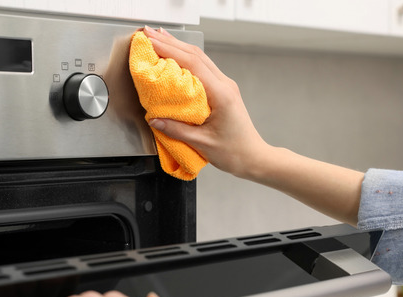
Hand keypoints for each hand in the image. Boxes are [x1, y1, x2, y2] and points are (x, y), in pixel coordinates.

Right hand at [142, 26, 269, 180]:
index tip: (151, 42)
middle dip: (170, 42)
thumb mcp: (202, 143)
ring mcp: (225, 86)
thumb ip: (176, 130)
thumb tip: (154, 119)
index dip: (170, 50)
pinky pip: (203, 69)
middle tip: (149, 34)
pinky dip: (186, 59)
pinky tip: (175, 57)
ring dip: (178, 47)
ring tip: (158, 39)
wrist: (253, 157)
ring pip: (200, 59)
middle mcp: (225, 85)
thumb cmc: (234, 152)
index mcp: (221, 94)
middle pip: (196, 55)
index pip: (193, 64)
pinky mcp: (222, 90)